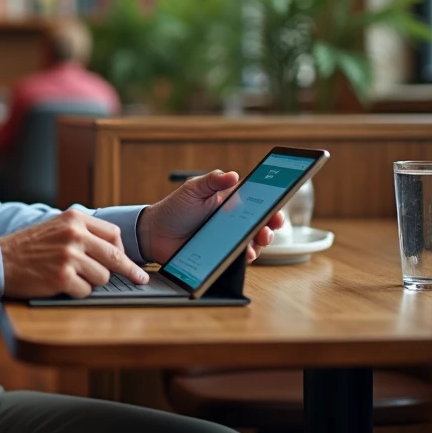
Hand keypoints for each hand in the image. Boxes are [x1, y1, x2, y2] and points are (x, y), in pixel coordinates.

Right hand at [0, 210, 148, 298]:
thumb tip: (116, 249)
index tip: (133, 263)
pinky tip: (61, 285)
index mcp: (75, 218)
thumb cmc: (29, 247)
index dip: (124, 251)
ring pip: (102, 277)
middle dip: (129, 270)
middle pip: (115, 256)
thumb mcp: (57, 227)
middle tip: (140, 278)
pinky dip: (77, 292)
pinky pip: (85, 291)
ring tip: (71, 277)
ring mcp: (68, 255)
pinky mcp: (62, 277)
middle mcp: (74, 234)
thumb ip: (83, 232)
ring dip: (91, 282)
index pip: (113, 234)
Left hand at [138, 170, 285, 265]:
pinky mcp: (221, 255)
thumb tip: (232, 174)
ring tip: (258, 241)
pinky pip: (239, 257)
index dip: (271, 203)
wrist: (154, 234)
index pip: (257, 200)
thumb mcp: (192, 189)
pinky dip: (245, 256)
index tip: (277, 207)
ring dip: (261, 242)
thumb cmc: (174, 208)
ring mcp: (228, 239)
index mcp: (230, 201)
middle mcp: (233, 221)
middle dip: (271, 224)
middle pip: (261, 222)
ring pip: (253, 241)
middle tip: (271, 226)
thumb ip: (212, 181)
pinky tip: (245, 254)